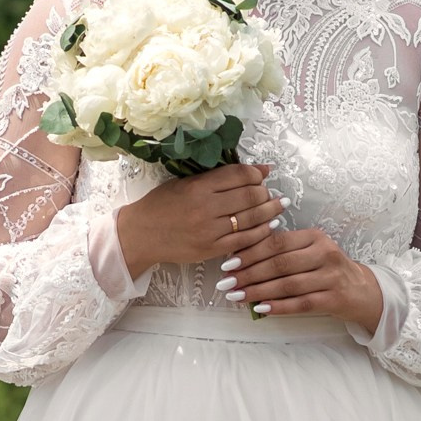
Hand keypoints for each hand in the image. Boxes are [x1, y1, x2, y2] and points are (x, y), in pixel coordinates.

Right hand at [115, 160, 285, 280]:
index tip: (264, 172)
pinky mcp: (212, 250)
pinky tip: (269, 225)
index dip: (257, 173)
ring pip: (252, 218)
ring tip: (279, 205)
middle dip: (266, 192)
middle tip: (270, 191)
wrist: (142, 234)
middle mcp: (206, 207)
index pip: (239, 175)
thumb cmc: (162, 204)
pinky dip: (262, 231)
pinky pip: (245, 240)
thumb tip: (254, 170)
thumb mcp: (185, 182)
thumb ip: (216, 177)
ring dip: (270, 211)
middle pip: (250, 196)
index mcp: (198, 186)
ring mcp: (210, 231)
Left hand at [218, 222, 384, 334]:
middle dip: (249, 274)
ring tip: (236, 296)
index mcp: (315, 237)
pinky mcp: (334, 299)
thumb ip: (282, 252)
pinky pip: (301, 303)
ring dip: (259, 291)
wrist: (362, 290)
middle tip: (226, 282)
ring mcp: (331, 277)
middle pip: (280, 263)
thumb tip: (241, 259)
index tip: (228, 263)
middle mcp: (325, 253)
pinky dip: (279, 306)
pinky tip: (260, 309)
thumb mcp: (309, 252)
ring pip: (288, 284)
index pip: (277, 242)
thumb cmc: (326, 270)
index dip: (250, 252)